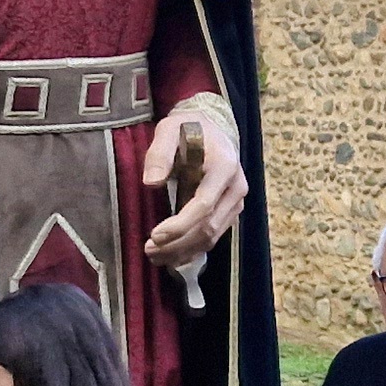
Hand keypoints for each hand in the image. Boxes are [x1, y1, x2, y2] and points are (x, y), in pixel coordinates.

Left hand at [141, 99, 248, 267]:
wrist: (212, 128)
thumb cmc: (187, 129)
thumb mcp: (169, 130)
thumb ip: (160, 153)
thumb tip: (151, 182)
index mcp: (225, 166)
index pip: (203, 205)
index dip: (180, 225)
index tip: (154, 235)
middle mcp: (236, 187)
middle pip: (208, 227)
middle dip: (178, 243)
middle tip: (148, 250)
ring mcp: (237, 201)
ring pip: (212, 236)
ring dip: (184, 251)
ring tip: (154, 256)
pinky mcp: (231, 210)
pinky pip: (214, 236)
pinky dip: (193, 250)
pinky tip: (172, 257)